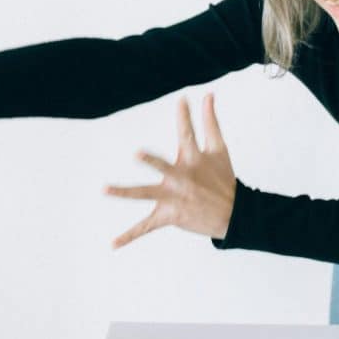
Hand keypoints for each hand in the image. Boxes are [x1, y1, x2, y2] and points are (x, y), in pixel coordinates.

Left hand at [105, 93, 235, 248]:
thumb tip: (208, 95)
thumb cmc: (222, 177)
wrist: (233, 215)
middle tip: (138, 153)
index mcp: (192, 159)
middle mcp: (181, 179)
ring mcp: (173, 198)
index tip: (182, 100)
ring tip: (105, 189)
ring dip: (125, 192)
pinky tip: (112, 244)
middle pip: (164, 168)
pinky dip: (129, 236)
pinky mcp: (168, 216)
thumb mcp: (219, 149)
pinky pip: (145, 228)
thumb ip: (210, 121)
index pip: (187, 134)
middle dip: (152, 161)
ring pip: (145, 195)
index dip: (185, 116)